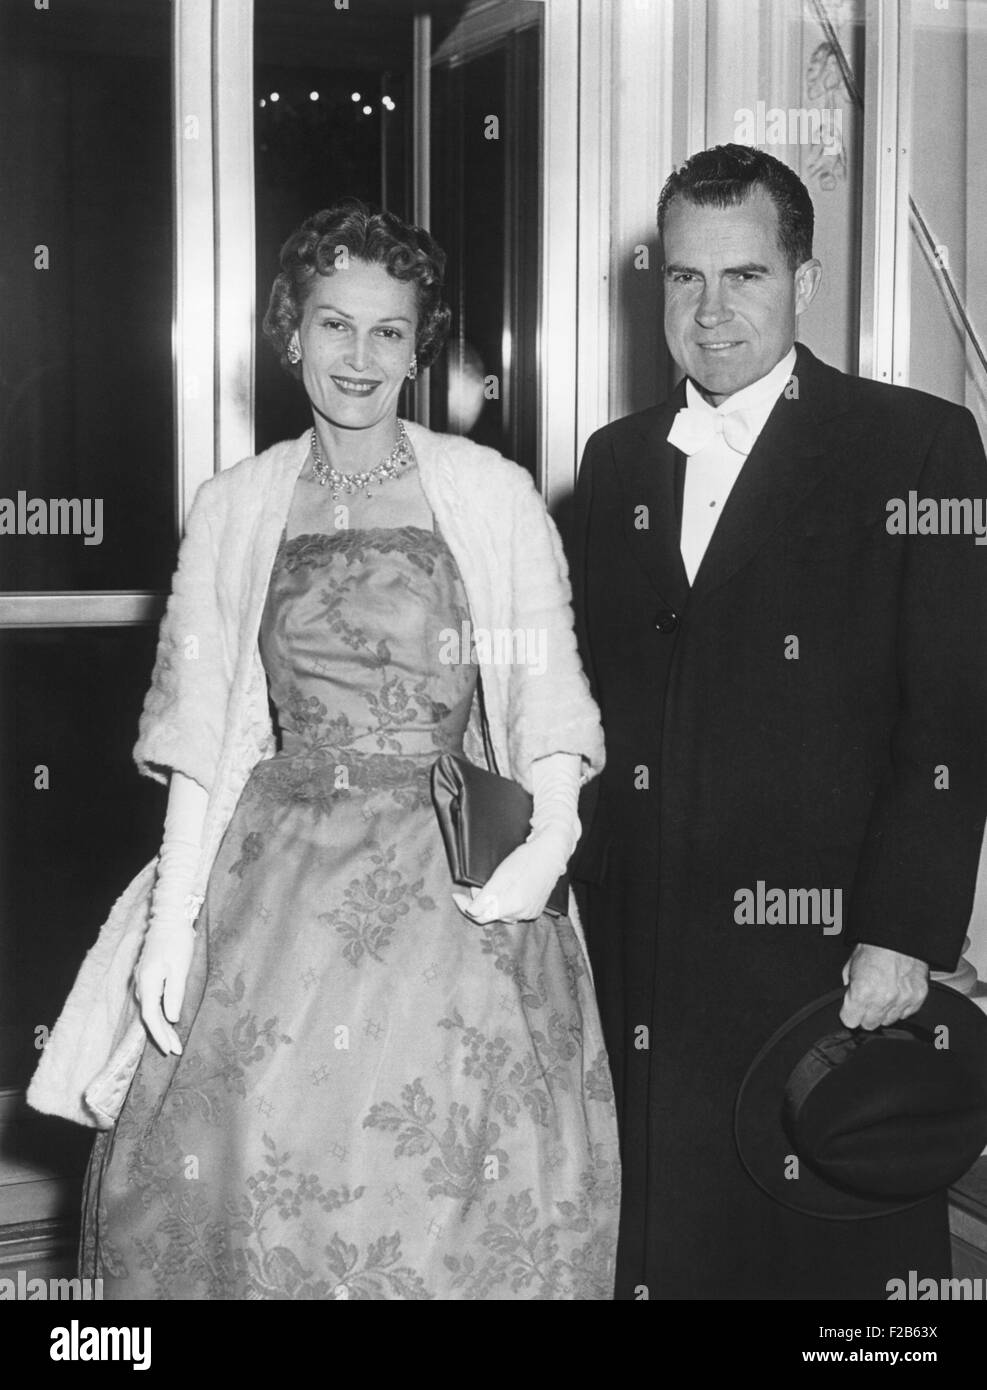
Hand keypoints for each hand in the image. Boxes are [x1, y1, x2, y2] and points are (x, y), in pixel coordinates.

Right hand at [134, 923, 194, 1055]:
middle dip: (161, 1034)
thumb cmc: (178, 941)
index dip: (160, 1035)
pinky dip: (158, 1013)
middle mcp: (141, 983)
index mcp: (148, 983)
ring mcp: (142, 978)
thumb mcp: (180, 968)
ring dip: (160, 1025)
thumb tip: (171, 1019)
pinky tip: (165, 1019)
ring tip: (172, 1040)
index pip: (151, 1017)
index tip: (170, 1050)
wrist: (169, 917)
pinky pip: (151, 1000)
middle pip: (149, 1016)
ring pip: (149, 1008)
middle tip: (175, 1050)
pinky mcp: (147, 974)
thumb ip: (174, 994)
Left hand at [452, 834, 566, 923]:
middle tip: (477, 884)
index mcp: (512, 905)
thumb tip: (472, 911)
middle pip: (491, 915)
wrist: (551, 853)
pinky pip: (514, 912)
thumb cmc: (525, 859)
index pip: (481, 916)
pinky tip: (507, 890)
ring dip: (493, 902)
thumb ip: (486, 896)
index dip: (465, 907)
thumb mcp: (501, 875)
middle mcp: (522, 914)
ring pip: (502, 914)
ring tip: (493, 885)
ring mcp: (530, 913)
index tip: (456, 896)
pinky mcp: (535, 910)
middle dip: (480, 902)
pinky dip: (506, 903)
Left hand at [840, 942, 928, 1030]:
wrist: (899, 935)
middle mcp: (883, 1000)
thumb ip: (848, 986)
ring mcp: (902, 1000)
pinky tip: (897, 992)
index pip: (850, 1021)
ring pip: (888, 1020)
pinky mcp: (918, 997)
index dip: (849, 1013)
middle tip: (867, 1000)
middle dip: (865, 1014)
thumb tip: (848, 999)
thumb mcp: (851, 965)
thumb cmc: (874, 946)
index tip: (850, 1009)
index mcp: (862, 992)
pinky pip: (906, 1013)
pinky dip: (901, 1006)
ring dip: (884, 1011)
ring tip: (883, 993)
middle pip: (870, 1024)